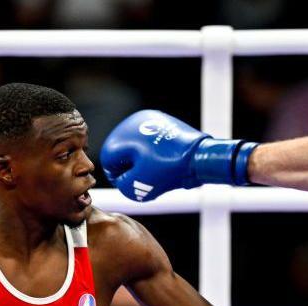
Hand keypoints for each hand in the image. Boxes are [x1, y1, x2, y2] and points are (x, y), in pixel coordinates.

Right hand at [100, 109, 257, 201]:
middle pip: (122, 151)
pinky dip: (152, 151)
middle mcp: (131, 123)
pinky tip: (163, 161)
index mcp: (121, 136)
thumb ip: (123, 185)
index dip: (119, 177)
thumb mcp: (139, 185)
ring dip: (142, 159)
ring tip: (156, 171)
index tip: (133, 185)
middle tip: (145, 179)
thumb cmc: (167, 170)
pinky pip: (149, 139)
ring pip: (136, 145)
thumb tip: (122, 180)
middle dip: (131, 167)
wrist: (198, 156)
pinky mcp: (162, 121)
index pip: (109, 160)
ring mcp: (148, 119)